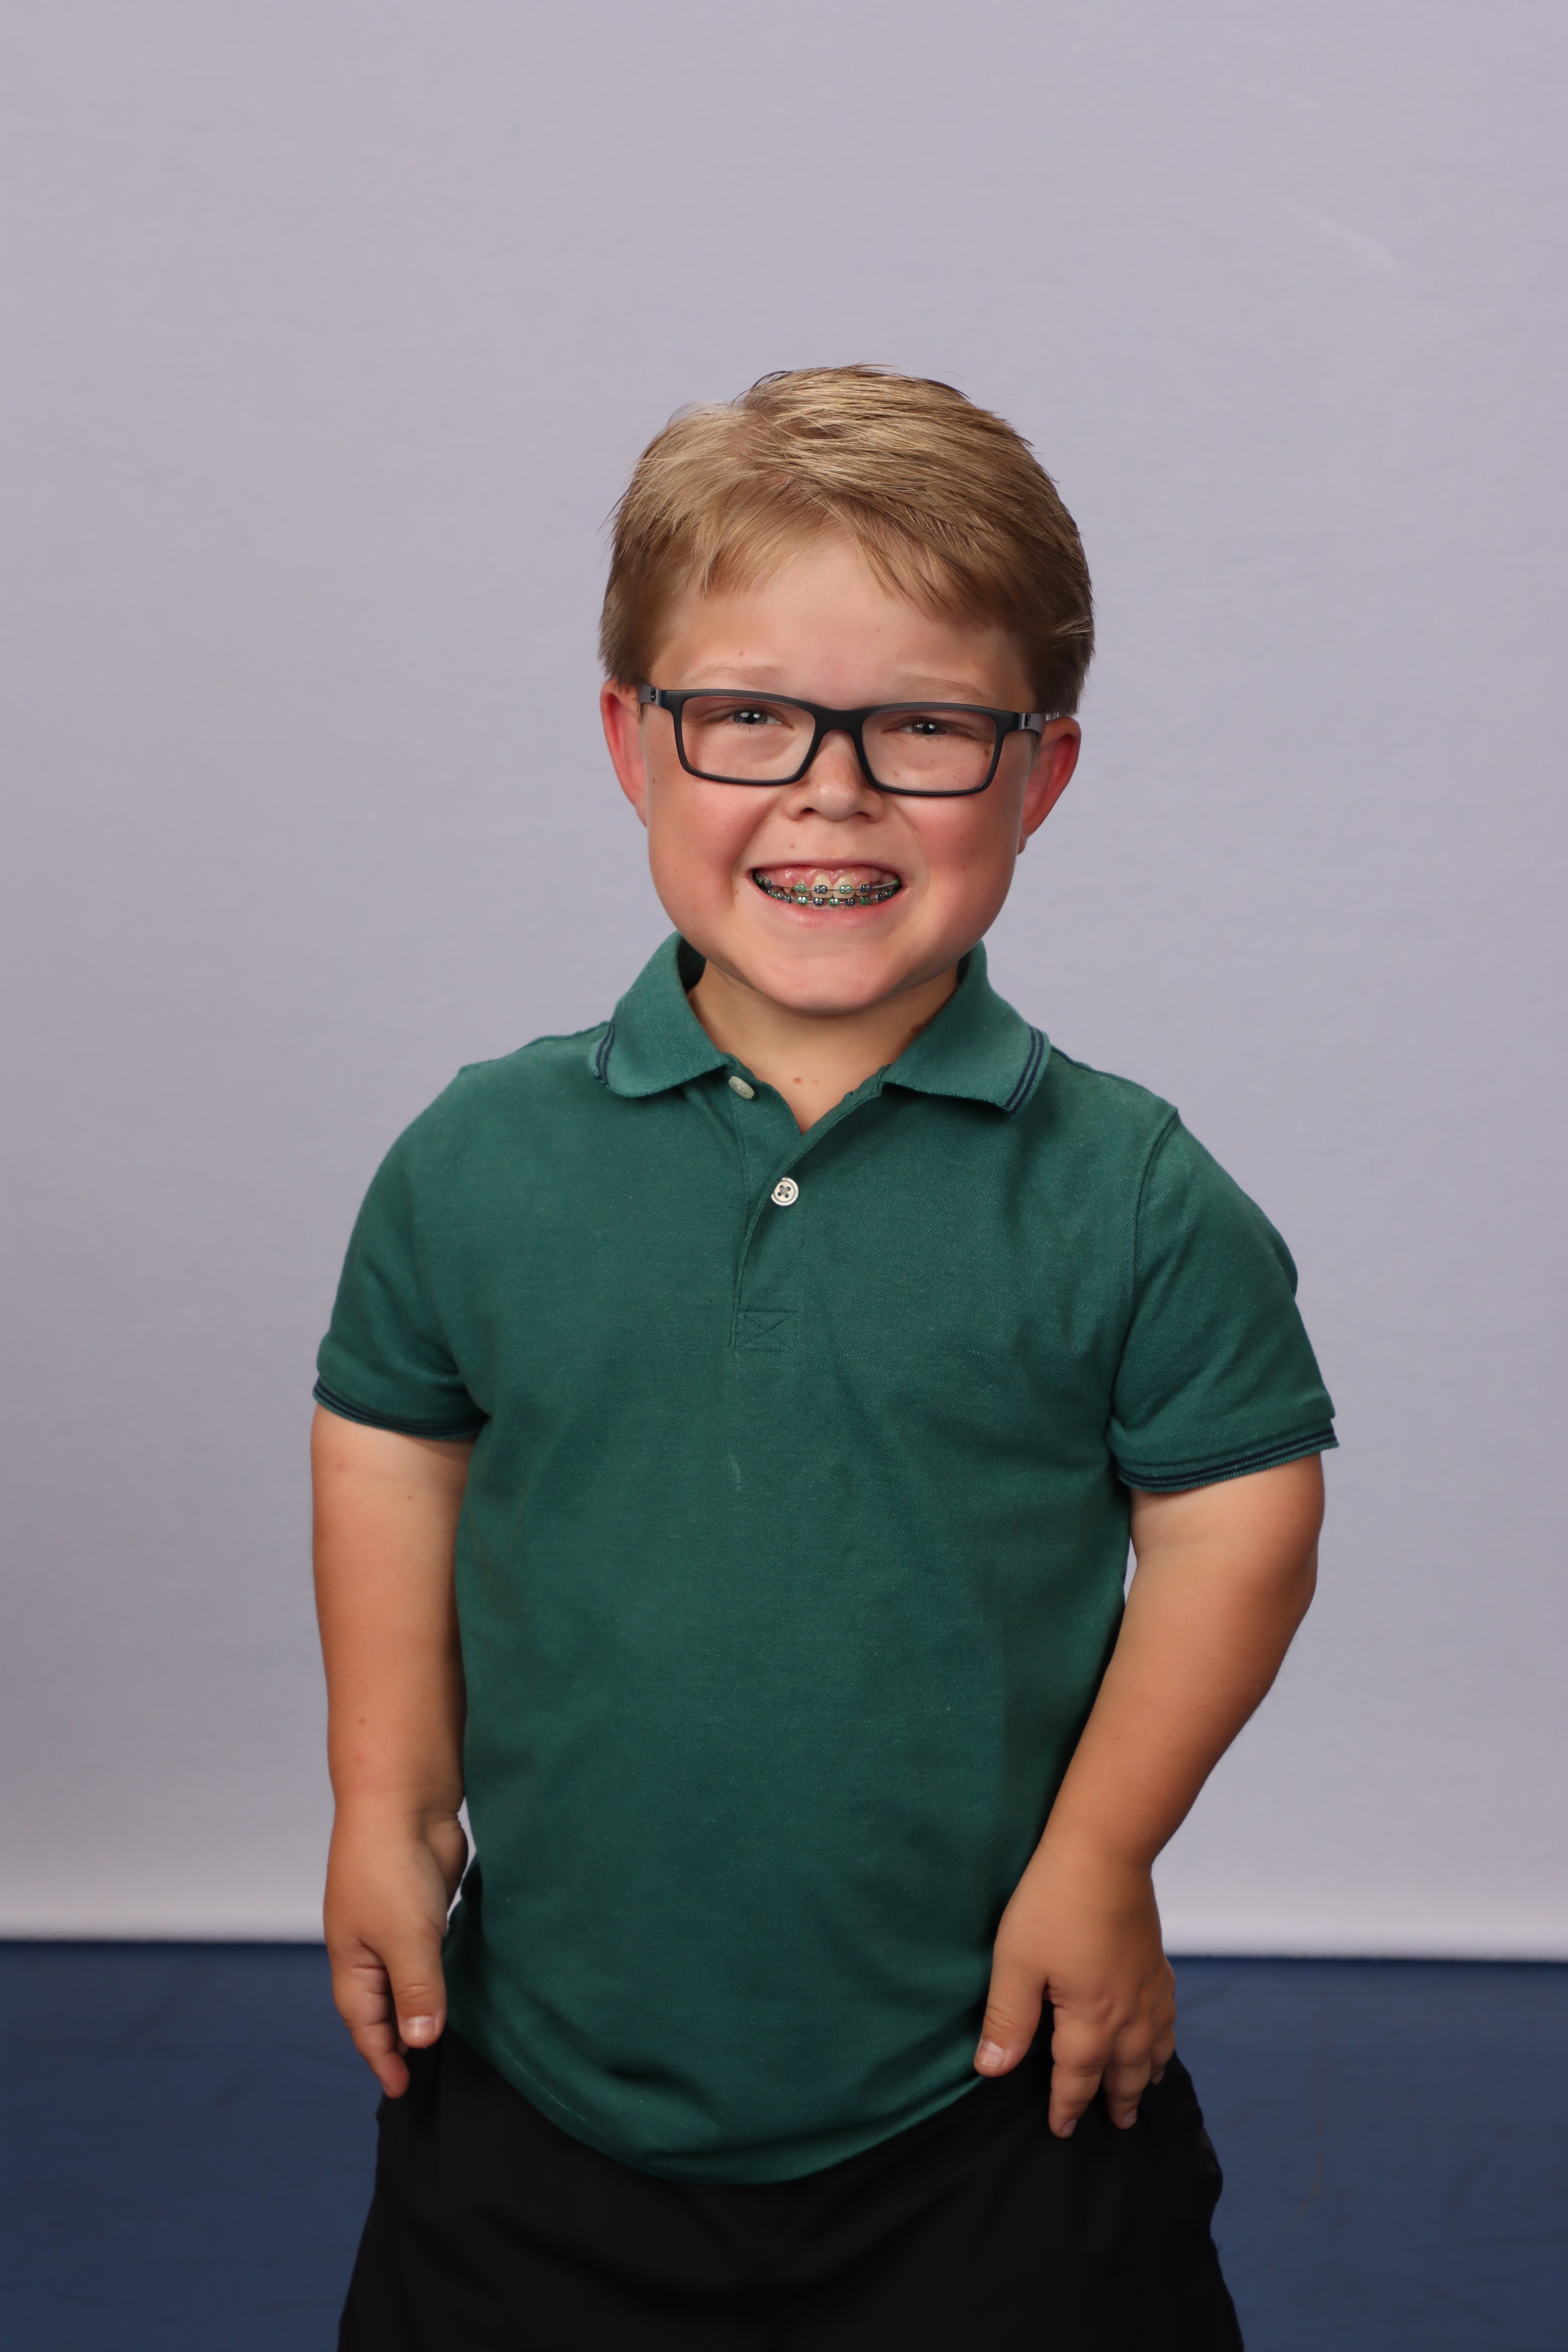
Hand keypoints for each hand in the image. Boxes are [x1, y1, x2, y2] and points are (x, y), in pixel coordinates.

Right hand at [324, 1803, 468, 2096]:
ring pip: (408, 1978)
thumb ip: (416, 1992)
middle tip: (424, 2072)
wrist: (404, 1801)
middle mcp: (370, 1948)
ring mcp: (396, 1925)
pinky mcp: (423, 1906)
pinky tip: (458, 1985)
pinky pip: (429, 1952)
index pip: (365, 2024)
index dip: (382, 2057)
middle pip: (383, 2006)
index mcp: (352, 1962)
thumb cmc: (388, 1867)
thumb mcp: (404, 1939)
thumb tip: (420, 2043)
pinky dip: (438, 1972)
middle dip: (399, 2040)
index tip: (402, 2088)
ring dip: (421, 2005)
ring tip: (442, 2038)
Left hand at [973, 1839, 1175, 2136]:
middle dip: (1117, 2101)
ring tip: (1143, 2094)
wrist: (1104, 1852)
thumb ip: (1007, 2021)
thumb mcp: (1016, 1963)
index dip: (1067, 2105)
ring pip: (1154, 2047)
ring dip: (1146, 2075)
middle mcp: (1128, 2012)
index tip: (1060, 2130)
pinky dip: (1166, 2039)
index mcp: (1092, 2019)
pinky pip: (1168, 2016)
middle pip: (1126, 2070)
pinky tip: (1161, 2035)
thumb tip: (993, 2072)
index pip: (1078, 2077)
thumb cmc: (1053, 1905)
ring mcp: (1148, 1986)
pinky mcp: (1156, 1960)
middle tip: (1115, 2126)